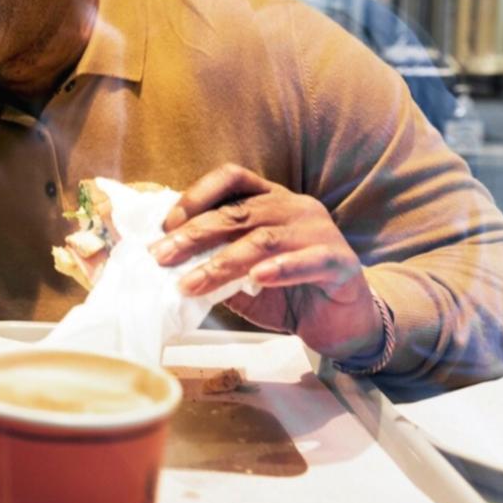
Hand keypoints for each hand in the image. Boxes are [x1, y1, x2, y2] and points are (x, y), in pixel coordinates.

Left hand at [149, 164, 383, 361]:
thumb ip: (212, 261)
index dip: (197, 195)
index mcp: (270, 199)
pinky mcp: (340, 262)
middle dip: (195, 234)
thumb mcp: (240, 275)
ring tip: (192, 283)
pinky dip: (281, 269)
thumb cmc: (286, 293)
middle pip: (239, 211)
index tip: (167, 224)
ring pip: (265, 238)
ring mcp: (320, 231)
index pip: (232, 178)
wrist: (339, 324)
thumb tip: (165, 260)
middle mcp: (295, 207)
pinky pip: (309, 260)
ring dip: (223, 262)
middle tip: (162, 256)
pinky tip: (257, 279)